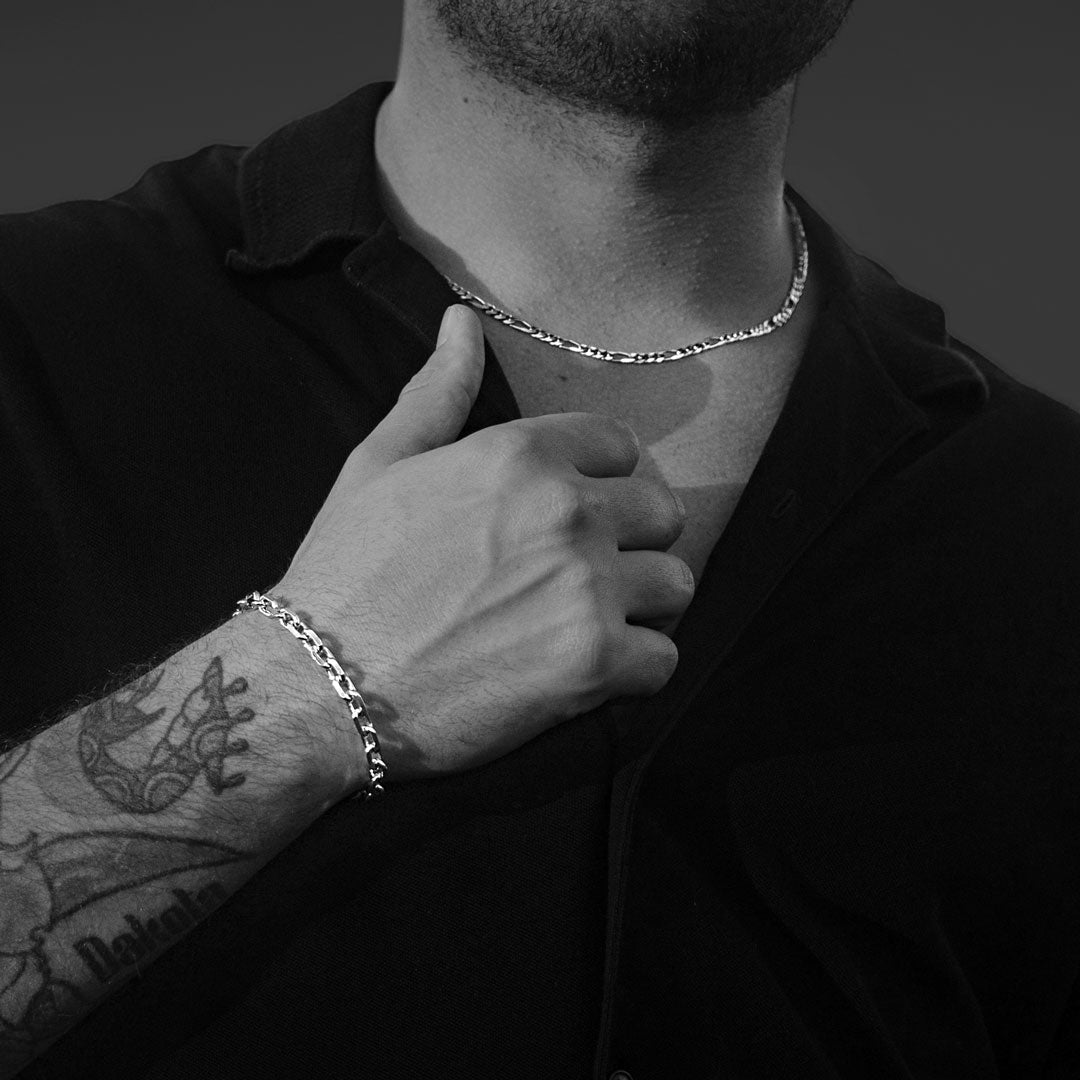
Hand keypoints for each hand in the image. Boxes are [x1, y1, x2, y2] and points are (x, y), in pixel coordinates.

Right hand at [273, 304, 692, 779]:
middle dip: (630, 541)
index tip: (568, 516)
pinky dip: (632, 671)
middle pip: (662, 513)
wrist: (316, 684)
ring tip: (588, 623)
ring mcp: (586, 590)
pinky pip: (663, 662)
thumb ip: (438, 392)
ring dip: (640, 606)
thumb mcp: (380, 465)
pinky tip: (586, 673)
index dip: (599, 480)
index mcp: (522, 455)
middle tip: (580, 575)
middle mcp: (567, 512)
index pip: (621, 446)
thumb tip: (463, 321)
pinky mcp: (594, 666)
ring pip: (675, 585)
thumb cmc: (345, 572)